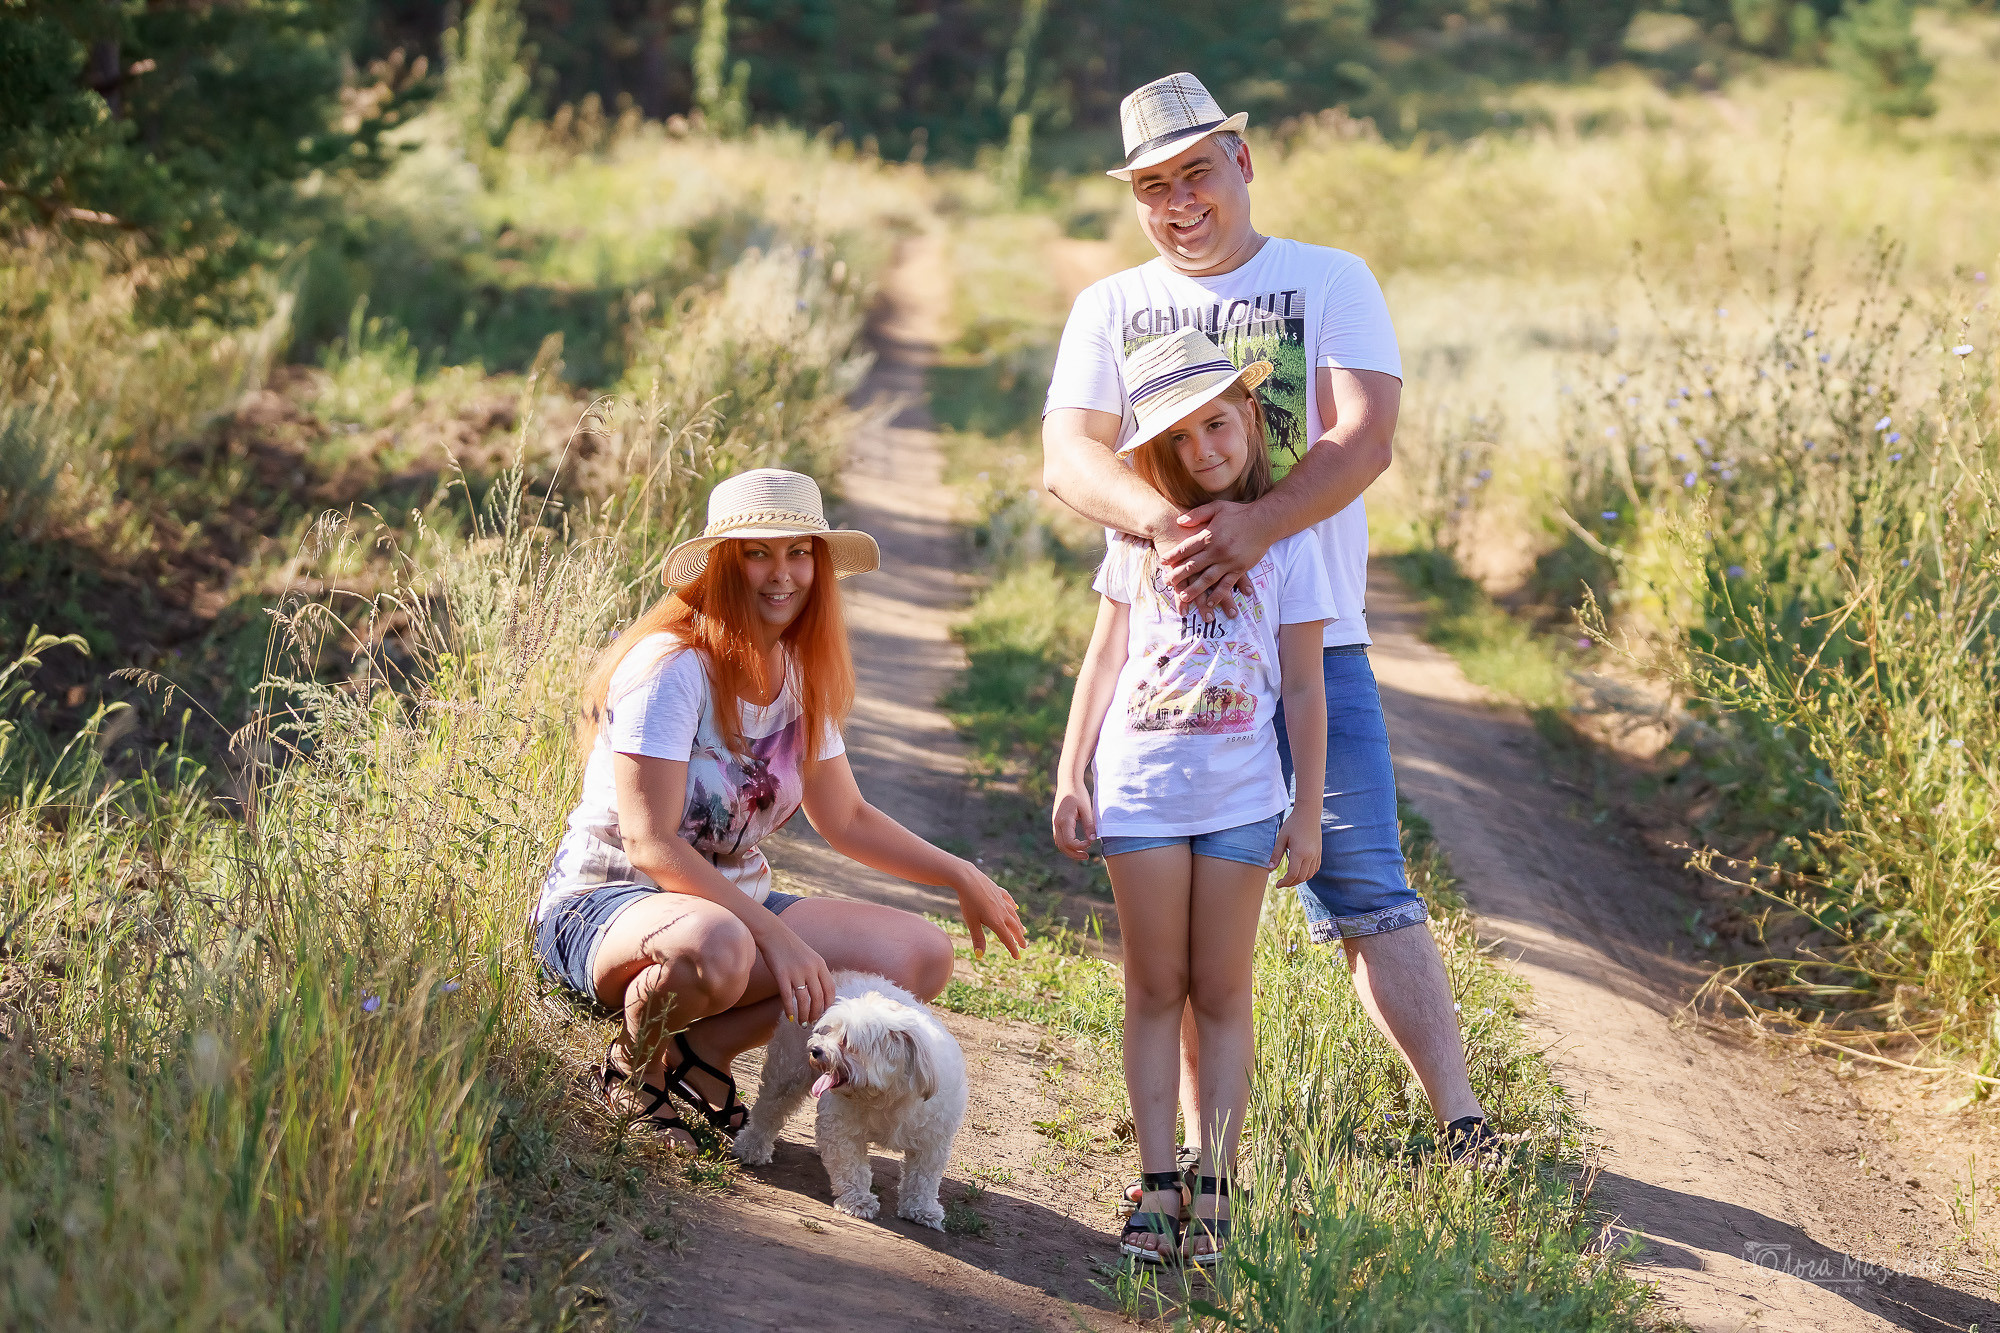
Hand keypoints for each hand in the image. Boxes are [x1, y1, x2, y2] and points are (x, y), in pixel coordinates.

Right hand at [756, 919, 835, 1024]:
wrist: (774, 934)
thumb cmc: (791, 947)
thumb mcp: (810, 956)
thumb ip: (817, 972)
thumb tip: (821, 994)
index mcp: (820, 964)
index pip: (830, 989)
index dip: (829, 1005)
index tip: (825, 1014)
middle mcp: (810, 968)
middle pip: (818, 997)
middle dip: (817, 1013)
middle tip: (813, 1022)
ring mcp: (796, 972)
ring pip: (804, 1000)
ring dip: (804, 1015)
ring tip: (803, 1023)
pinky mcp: (781, 975)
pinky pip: (787, 997)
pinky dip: (789, 1009)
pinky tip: (790, 1016)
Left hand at [953, 863, 1026, 959]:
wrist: (968, 879)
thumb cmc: (968, 902)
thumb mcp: (972, 922)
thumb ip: (978, 938)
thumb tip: (980, 956)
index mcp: (997, 921)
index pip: (1007, 939)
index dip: (1013, 949)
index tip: (1017, 958)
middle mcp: (1003, 912)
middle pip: (1014, 927)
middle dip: (1019, 938)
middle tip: (1025, 946)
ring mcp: (1002, 901)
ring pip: (1013, 915)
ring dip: (1019, 924)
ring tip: (1023, 930)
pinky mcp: (999, 891)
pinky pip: (1009, 901)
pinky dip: (1013, 907)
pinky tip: (1015, 908)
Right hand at [1051, 784, 1096, 863]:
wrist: (1068, 782)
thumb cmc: (1078, 793)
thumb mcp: (1086, 808)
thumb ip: (1089, 824)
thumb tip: (1093, 840)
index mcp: (1064, 821)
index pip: (1069, 842)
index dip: (1080, 847)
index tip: (1090, 843)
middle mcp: (1057, 823)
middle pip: (1062, 846)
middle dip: (1074, 854)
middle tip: (1086, 856)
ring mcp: (1055, 823)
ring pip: (1059, 843)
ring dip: (1069, 851)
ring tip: (1082, 853)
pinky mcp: (1056, 822)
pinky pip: (1059, 838)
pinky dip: (1066, 845)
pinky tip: (1076, 844)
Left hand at [1160, 500, 1272, 615]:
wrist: (1265, 520)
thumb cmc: (1239, 512)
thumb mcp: (1216, 507)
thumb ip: (1197, 514)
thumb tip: (1179, 521)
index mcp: (1209, 535)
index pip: (1186, 548)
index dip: (1173, 556)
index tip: (1163, 562)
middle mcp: (1217, 551)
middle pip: (1193, 566)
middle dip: (1178, 575)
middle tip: (1167, 583)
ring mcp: (1229, 561)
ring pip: (1208, 579)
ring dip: (1195, 590)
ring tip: (1184, 597)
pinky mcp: (1240, 569)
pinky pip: (1227, 584)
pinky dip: (1218, 595)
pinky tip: (1210, 602)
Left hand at [1271, 807, 1322, 888]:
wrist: (1308, 813)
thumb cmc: (1293, 824)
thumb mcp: (1281, 838)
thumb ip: (1276, 854)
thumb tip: (1270, 869)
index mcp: (1299, 852)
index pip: (1292, 874)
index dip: (1285, 882)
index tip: (1277, 884)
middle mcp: (1310, 855)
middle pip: (1301, 877)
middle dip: (1291, 883)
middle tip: (1281, 883)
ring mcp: (1316, 854)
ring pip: (1309, 875)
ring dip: (1300, 880)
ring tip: (1289, 879)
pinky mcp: (1319, 852)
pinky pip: (1315, 869)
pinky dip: (1308, 874)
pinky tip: (1300, 872)